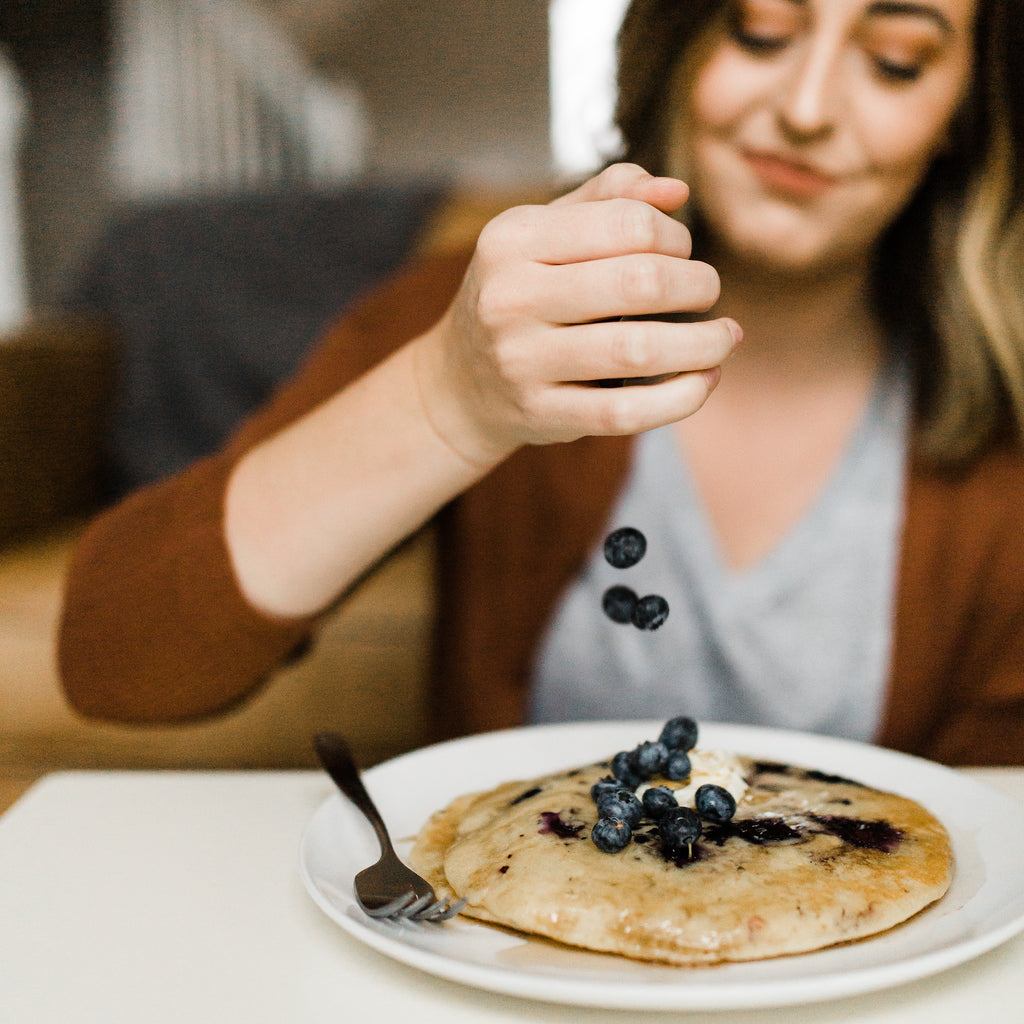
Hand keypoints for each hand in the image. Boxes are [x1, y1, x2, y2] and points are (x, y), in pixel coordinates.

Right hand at [414, 163, 741, 465]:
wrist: (459, 383)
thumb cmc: (518, 296)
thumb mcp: (541, 236)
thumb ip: (605, 200)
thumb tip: (675, 191)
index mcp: (513, 240)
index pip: (627, 224)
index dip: (675, 236)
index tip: (681, 252)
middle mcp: (510, 298)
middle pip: (641, 282)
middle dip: (698, 286)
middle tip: (708, 292)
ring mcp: (522, 362)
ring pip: (640, 350)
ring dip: (704, 344)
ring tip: (724, 338)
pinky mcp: (542, 414)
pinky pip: (627, 413)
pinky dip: (682, 398)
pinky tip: (704, 381)